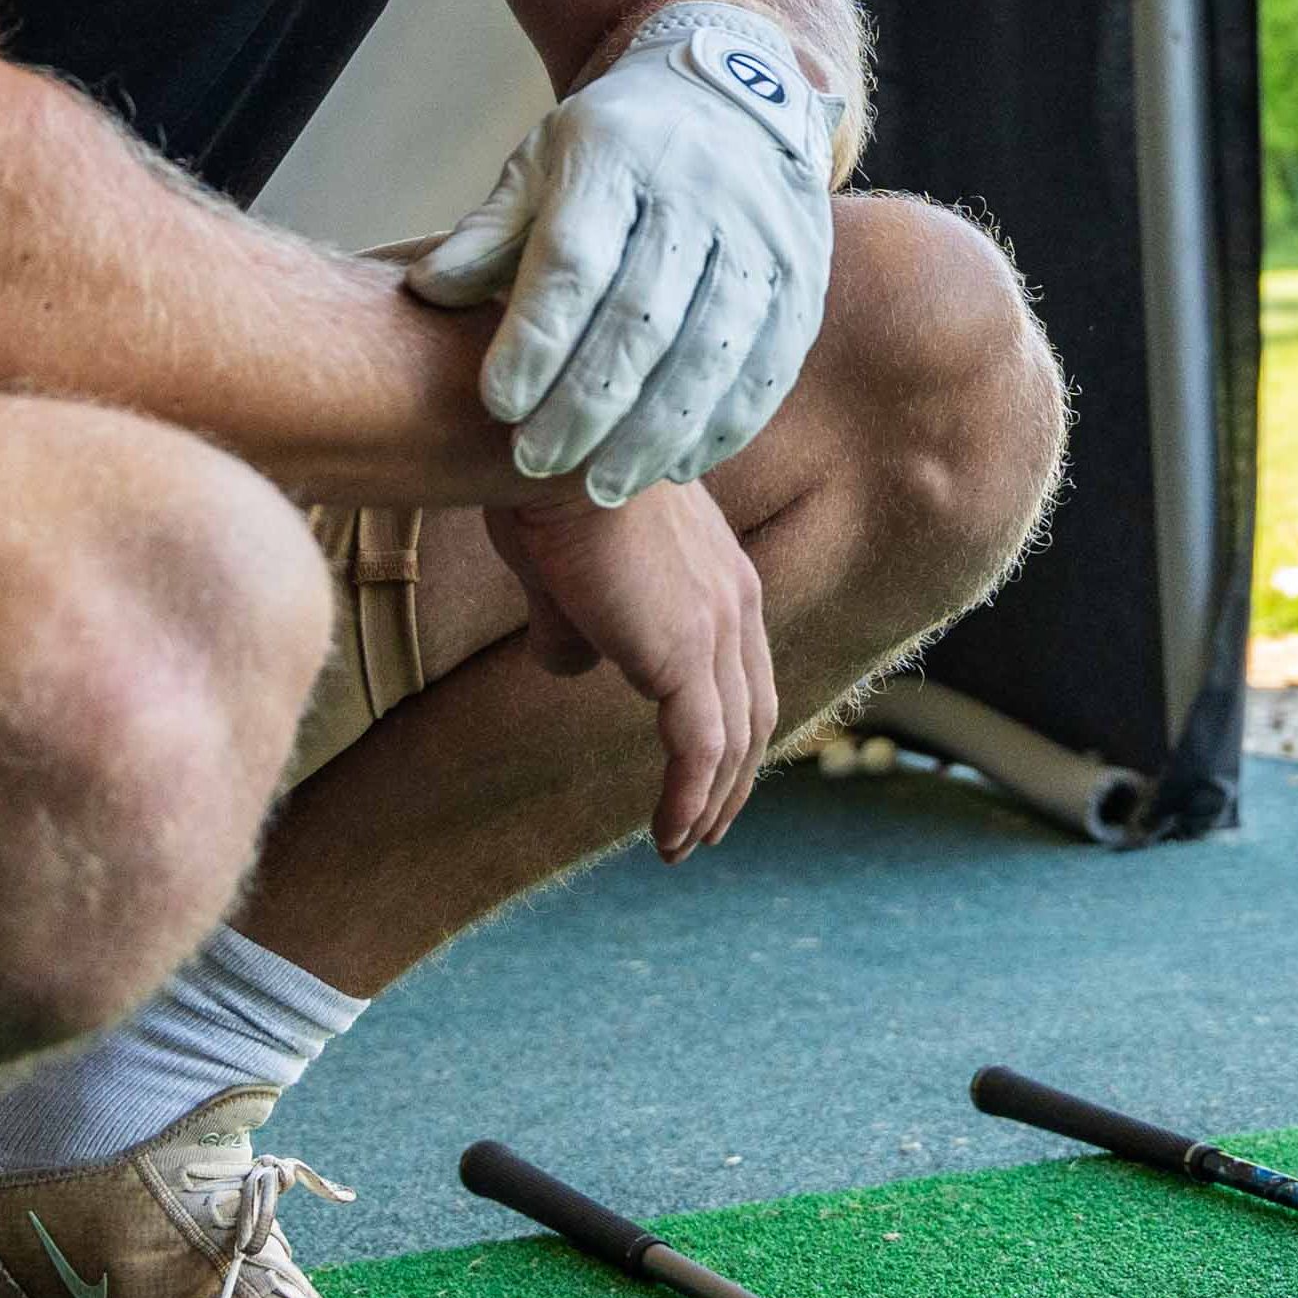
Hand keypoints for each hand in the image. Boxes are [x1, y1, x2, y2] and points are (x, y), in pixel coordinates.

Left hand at [410, 0, 837, 502]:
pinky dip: (725, 422)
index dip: (538, 339)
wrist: (739, 92)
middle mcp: (699, 193)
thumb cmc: (618, 146)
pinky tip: (678, 464)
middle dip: (588, 402)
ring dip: (656, 430)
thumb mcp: (542, 163)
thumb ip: (489, 234)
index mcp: (618, 157)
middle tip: (538, 462)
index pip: (576, 261)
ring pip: (713, 350)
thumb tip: (429, 294)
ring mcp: (762, 236)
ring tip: (605, 485)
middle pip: (644, 316)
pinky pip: (770, 363)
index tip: (500, 404)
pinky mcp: (804, 275)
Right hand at [491, 484, 776, 861]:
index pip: (743, 665)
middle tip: (707, 824)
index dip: (731, 722)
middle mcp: (735, 598)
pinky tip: (669, 838)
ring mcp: (716, 625)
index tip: (708, 765)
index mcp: (719, 569)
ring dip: (711, 802)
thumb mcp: (563, 566)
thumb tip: (571, 665)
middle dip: (735, 775)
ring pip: (734, 739)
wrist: (547, 450)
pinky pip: (699, 749)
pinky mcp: (683, 654)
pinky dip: (688, 800)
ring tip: (682, 846)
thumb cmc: (543, 488)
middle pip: (755, 709)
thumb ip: (575, 621)